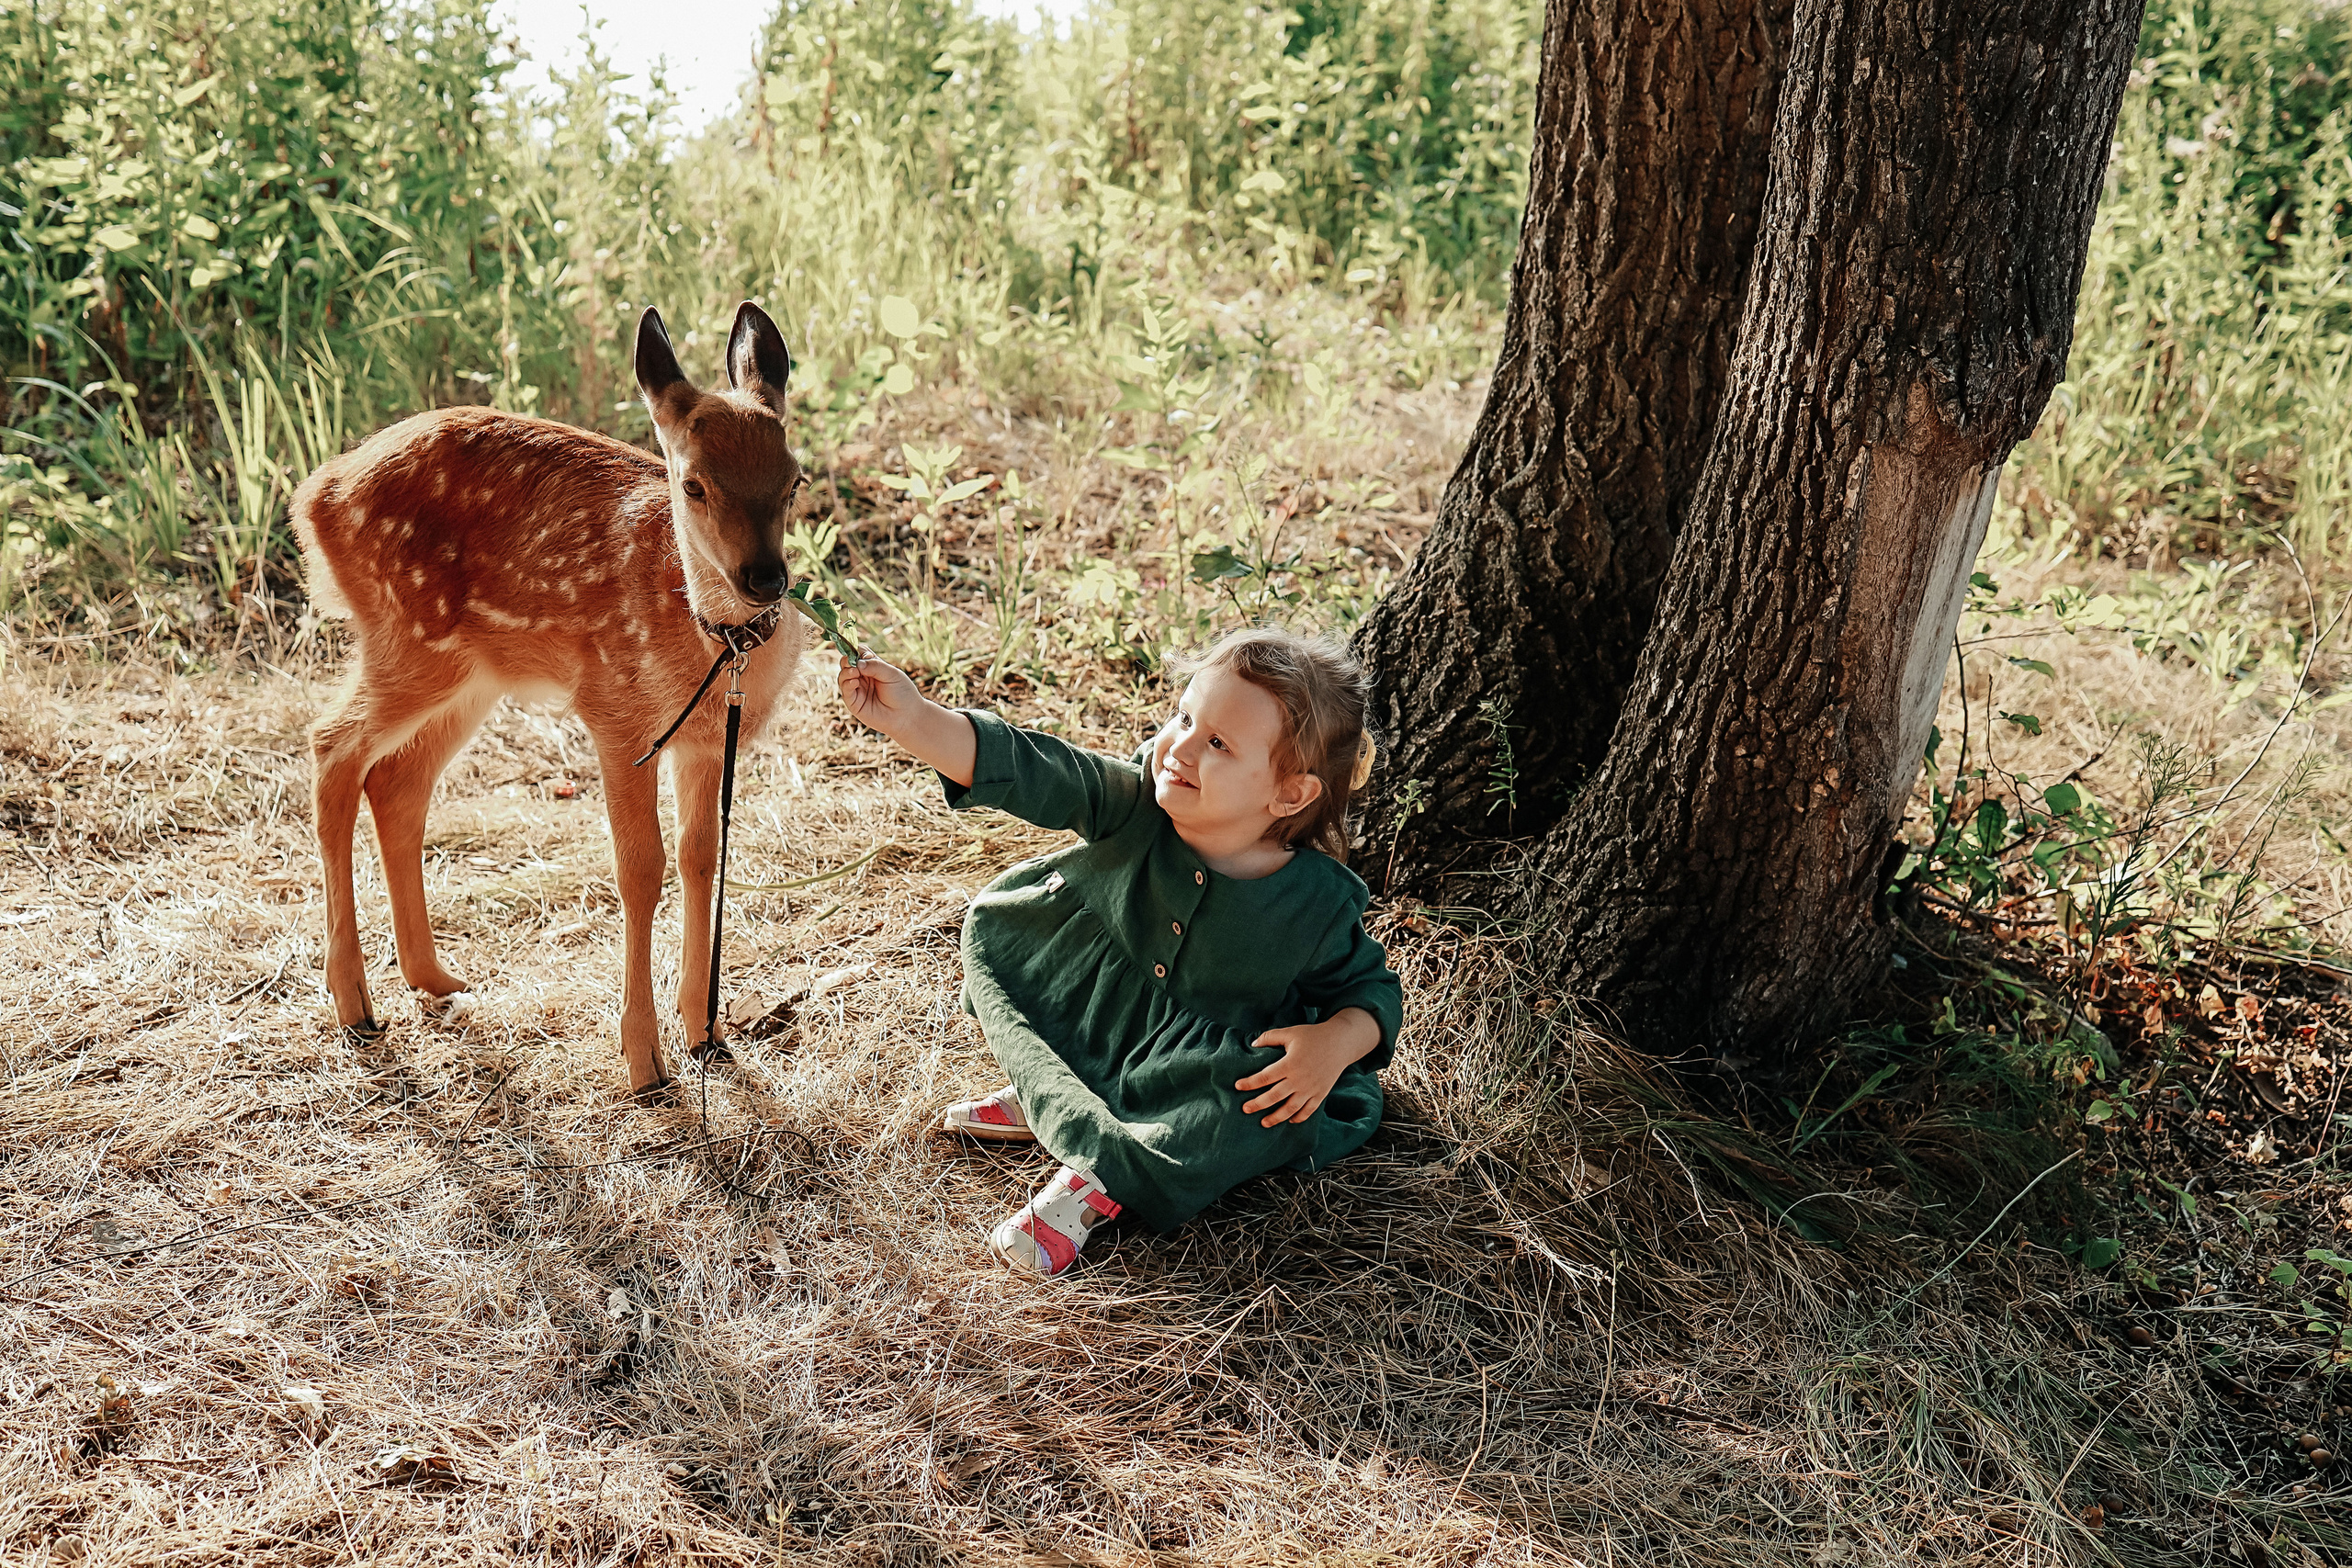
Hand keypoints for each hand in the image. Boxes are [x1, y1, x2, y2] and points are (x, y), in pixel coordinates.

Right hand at [836, 653, 924, 735]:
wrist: (907, 716)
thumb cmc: (903, 693)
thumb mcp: (892, 674)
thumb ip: (875, 666)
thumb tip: (857, 662)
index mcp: (872, 667)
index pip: (858, 653)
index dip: (855, 650)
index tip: (861, 652)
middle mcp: (863, 677)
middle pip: (847, 663)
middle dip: (847, 660)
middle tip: (853, 661)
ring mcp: (858, 689)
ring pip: (843, 676)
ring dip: (846, 672)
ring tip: (855, 672)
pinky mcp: (854, 703)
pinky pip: (846, 691)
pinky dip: (847, 684)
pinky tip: (854, 682)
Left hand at [1236, 1008, 1381, 1126]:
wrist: (1340, 1043)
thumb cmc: (1313, 1036)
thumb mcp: (1290, 1033)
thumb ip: (1269, 1037)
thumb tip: (1252, 1045)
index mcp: (1289, 1063)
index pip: (1265, 1077)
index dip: (1250, 1083)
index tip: (1238, 1086)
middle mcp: (1299, 1079)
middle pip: (1274, 1096)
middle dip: (1258, 1104)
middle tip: (1245, 1109)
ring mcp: (1311, 1089)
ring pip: (1290, 1108)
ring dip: (1276, 1117)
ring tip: (1264, 1122)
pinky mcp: (1320, 1094)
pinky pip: (1308, 1110)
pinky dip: (1299, 1117)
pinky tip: (1289, 1121)